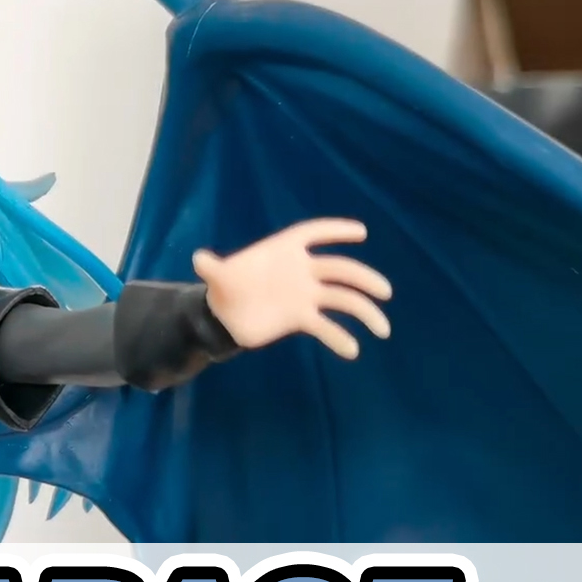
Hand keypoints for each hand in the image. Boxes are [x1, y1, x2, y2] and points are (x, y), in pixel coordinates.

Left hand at [192, 218, 391, 359]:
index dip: (336, 231)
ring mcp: (306, 294)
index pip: (314, 234)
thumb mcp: (217, 276)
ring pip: (343, 298)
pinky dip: (339, 338)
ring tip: (382, 328)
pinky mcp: (303, 318)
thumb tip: (198, 259)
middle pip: (340, 269)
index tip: (361, 232)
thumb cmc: (226, 287)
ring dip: (365, 311)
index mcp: (285, 250)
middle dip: (364, 278)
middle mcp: (302, 270)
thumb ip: (211, 267)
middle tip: (384, 291)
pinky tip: (352, 351)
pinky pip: (326, 327)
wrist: (225, 315)